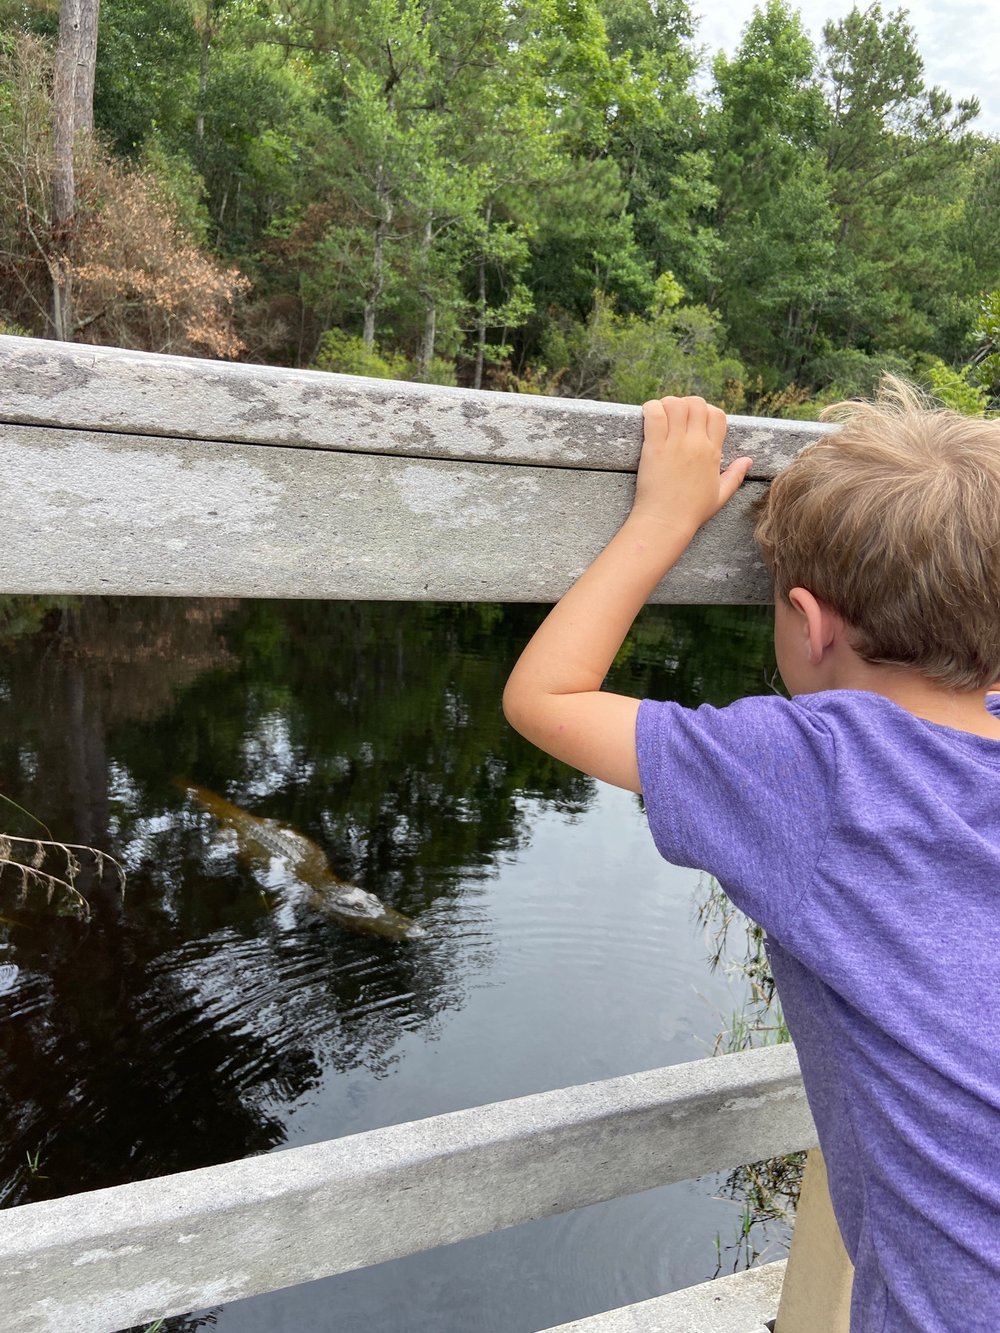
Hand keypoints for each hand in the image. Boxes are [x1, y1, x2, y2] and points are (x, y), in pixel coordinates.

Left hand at [634, 396, 751, 541]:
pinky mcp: (654, 448)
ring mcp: (675, 444)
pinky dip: (651, 408)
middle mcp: (696, 444)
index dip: (707, 411)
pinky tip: (647, 416)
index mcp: (713, 453)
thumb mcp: (720, 495)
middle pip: (697, 404)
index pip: (718, 415)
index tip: (694, 421)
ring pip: (676, 404)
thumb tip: (748, 461)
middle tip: (674, 417)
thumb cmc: (691, 512)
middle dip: (686, 404)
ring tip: (661, 415)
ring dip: (668, 404)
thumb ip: (735, 476)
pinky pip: (655, 415)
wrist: (666, 523)